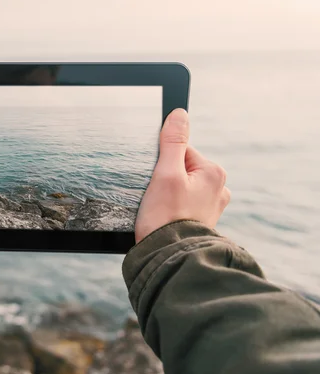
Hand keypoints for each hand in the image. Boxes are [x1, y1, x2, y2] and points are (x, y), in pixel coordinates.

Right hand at [135, 108, 230, 242]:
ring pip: (181, 188)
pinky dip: (172, 210)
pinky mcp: (201, 222)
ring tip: (160, 212)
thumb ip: (173, 142)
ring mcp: (211, 207)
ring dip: (167, 196)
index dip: (161, 164)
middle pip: (181, 170)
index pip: (180, 152)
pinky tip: (165, 220)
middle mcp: (218, 189)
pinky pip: (182, 205)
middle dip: (164, 180)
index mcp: (213, 173)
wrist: (169, 259)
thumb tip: (180, 114)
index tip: (155, 181)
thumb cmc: (166, 218)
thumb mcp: (166, 174)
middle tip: (156, 198)